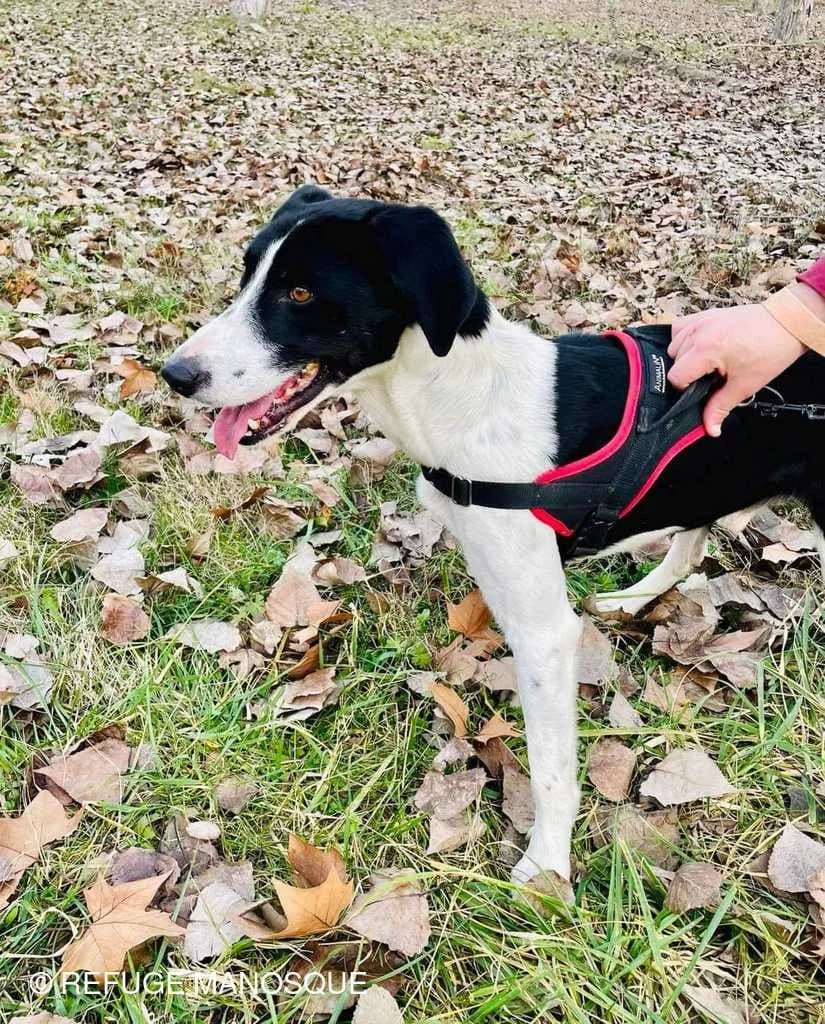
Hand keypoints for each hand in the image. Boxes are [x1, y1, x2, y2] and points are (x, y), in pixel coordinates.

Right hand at [668, 303, 805, 436]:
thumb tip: (710, 428)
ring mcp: (701, 320)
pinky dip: (684, 338)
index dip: (686, 387)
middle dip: (688, 372)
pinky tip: (699, 346)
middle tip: (711, 374)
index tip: (703, 387)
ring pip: (673, 344)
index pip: (675, 375)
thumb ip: (721, 407)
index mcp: (706, 349)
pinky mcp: (706, 314)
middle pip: (673, 360)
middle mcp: (699, 332)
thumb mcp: (744, 385)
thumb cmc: (770, 351)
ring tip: (707, 360)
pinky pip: (680, 327)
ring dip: (684, 355)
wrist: (788, 324)